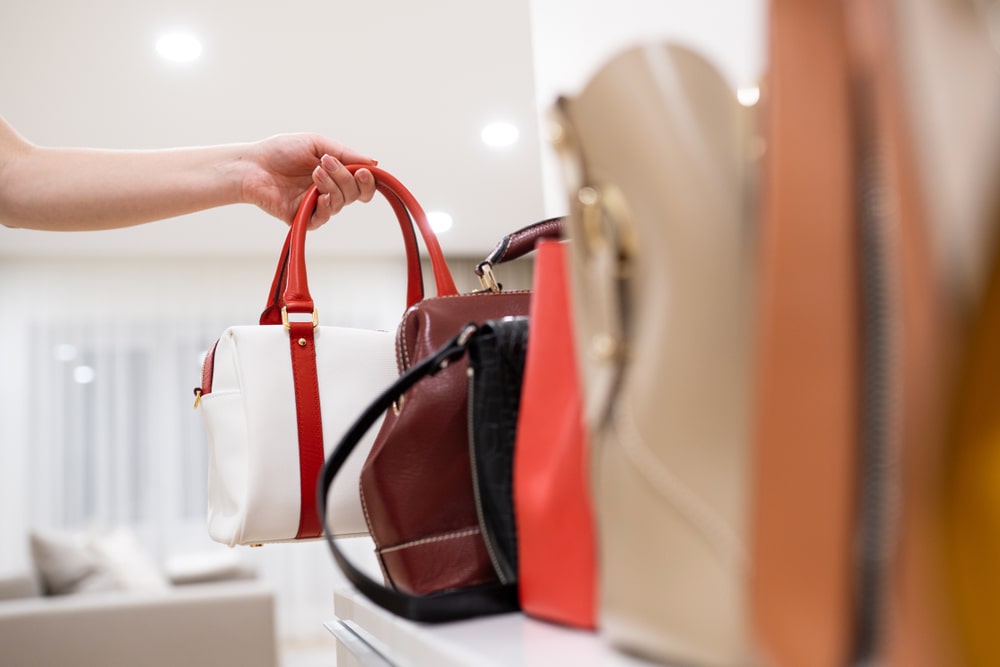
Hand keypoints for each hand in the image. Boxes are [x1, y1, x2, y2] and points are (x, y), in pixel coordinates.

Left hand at [241, 133, 376, 228]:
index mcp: (335, 174)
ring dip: (332, 185)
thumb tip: (374, 163)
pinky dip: (326, 204)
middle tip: (325, 163)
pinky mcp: (304, 218)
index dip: (368, 181)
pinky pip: (325, 216)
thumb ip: (346, 154)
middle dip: (345, 177)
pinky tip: (318, 193)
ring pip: (341, 202)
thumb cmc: (281, 151)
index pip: (362, 184)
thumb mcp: (318, 144)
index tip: (364, 171)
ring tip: (314, 171)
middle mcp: (330, 191)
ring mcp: (317, 205)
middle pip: (355, 193)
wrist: (253, 165)